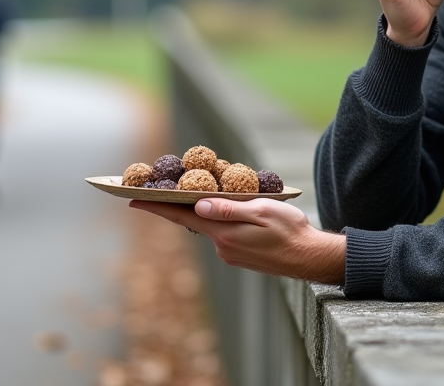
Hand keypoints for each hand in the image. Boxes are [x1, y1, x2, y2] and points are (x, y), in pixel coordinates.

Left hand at [128, 197, 345, 284]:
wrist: (310, 257)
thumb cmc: (290, 230)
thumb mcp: (262, 211)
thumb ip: (230, 208)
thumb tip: (199, 205)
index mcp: (224, 233)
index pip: (182, 216)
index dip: (156, 206)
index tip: (132, 198)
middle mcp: (222, 245)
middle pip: (193, 220)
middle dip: (178, 203)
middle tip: (160, 187)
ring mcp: (230, 252)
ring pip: (210, 225)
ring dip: (204, 209)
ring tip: (203, 190)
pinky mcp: (239, 255)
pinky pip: (223, 232)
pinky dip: (221, 218)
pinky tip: (231, 208)